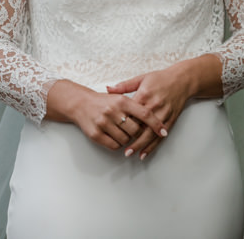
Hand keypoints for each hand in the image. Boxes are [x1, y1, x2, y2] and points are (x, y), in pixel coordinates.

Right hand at [44, 80, 168, 150]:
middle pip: (136, 130)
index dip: (156, 124)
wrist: (80, 103)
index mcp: (122, 101)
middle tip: (138, 131)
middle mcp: (113, 111)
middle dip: (139, 133)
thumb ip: (135, 103)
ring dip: (128, 140)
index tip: (163, 131)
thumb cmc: (104, 101)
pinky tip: (116, 137)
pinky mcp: (95, 134)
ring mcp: (103, 123)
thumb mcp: (119, 96)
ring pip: (125, 139)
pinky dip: (118, 144)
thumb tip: (154, 113)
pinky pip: (114, 145)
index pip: (144, 114)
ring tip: (124, 132)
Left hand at [106, 54, 222, 159]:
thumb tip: (108, 88)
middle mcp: (154, 105)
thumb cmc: (161, 78)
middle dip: (131, 139)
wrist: (182, 80)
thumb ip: (124, 86)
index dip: (122, 123)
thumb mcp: (141, 78)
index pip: (130, 113)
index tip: (113, 131)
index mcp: (144, 95)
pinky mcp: (170, 119)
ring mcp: (163, 114)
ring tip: (130, 153)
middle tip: (121, 149)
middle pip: (140, 126)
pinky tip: (144, 153)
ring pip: (150, 133)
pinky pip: (160, 135)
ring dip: (140, 145)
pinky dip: (153, 145)